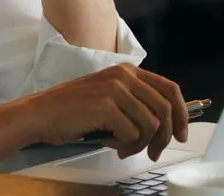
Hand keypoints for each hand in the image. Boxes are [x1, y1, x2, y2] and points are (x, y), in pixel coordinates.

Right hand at [19, 64, 188, 161]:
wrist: (41, 113)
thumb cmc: (72, 110)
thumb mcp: (108, 96)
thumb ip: (134, 103)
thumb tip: (164, 125)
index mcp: (127, 71)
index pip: (169, 89)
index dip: (182, 113)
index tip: (182, 133)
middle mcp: (124, 75)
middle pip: (165, 108)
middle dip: (165, 136)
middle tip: (154, 153)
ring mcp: (115, 89)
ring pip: (151, 124)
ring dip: (140, 144)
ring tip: (123, 148)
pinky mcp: (106, 106)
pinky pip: (132, 134)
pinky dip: (126, 146)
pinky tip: (111, 145)